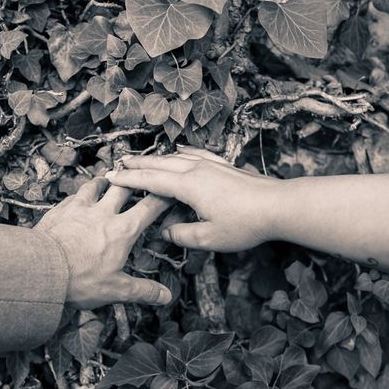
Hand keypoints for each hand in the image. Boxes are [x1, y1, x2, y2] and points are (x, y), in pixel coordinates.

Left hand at [35, 177, 172, 308]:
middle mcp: (103, 213)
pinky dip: (79, 194)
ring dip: (105, 180)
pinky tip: (77, 198)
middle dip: (135, 180)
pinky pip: (73, 196)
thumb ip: (143, 291)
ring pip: (96, 185)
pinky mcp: (59, 211)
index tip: (171, 191)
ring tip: (108, 178)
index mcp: (122, 230)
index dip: (164, 196)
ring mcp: (79, 208)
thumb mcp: (116, 290)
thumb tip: (165, 297)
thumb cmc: (79, 280)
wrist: (40, 270)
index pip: (150, 206)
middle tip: (140, 176)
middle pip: (124, 187)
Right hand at [105, 146, 281, 251]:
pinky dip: (181, 152)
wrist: (279, 206)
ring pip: (176, 157)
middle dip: (137, 164)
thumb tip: (165, 232)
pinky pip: (196, 153)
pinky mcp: (224, 165)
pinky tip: (180, 150)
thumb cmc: (245, 224)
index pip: (150, 181)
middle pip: (159, 164)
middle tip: (119, 164)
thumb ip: (182, 235)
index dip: (128, 179)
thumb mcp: (209, 237)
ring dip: (156, 158)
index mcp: (188, 186)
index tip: (110, 177)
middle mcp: (196, 170)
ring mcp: (211, 165)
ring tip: (143, 160)